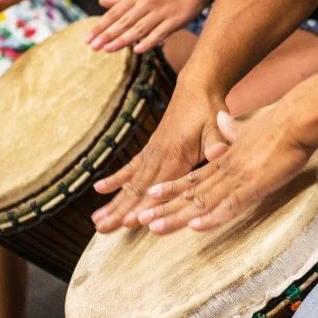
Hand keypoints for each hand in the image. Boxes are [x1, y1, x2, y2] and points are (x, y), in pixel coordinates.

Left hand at [84, 0, 208, 53]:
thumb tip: (102, 1)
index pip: (115, 12)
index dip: (101, 25)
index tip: (87, 38)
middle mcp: (147, 2)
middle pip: (124, 21)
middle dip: (107, 34)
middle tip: (92, 47)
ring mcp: (162, 11)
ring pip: (139, 27)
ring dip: (122, 40)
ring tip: (108, 50)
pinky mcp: (176, 20)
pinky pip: (160, 32)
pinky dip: (149, 40)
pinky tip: (137, 49)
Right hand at [91, 86, 229, 231]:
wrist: (196, 88)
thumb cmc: (209, 110)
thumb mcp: (218, 127)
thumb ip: (218, 143)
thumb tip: (221, 153)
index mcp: (176, 154)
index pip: (158, 187)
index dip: (145, 206)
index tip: (130, 223)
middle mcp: (159, 155)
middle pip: (137, 189)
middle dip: (120, 211)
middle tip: (103, 229)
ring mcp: (152, 152)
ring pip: (130, 182)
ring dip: (113, 202)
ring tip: (96, 220)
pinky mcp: (150, 149)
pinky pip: (130, 167)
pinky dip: (115, 180)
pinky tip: (99, 190)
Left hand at [135, 106, 315, 233]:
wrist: (296, 119)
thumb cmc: (280, 125)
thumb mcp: (250, 129)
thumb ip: (234, 131)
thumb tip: (223, 121)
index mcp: (224, 160)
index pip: (192, 177)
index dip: (171, 188)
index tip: (150, 196)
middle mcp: (225, 169)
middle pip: (190, 193)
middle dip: (164, 208)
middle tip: (139, 219)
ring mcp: (237, 178)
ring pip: (202, 202)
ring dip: (177, 216)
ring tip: (153, 228)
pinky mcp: (253, 185)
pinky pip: (229, 205)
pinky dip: (212, 217)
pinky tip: (195, 227)